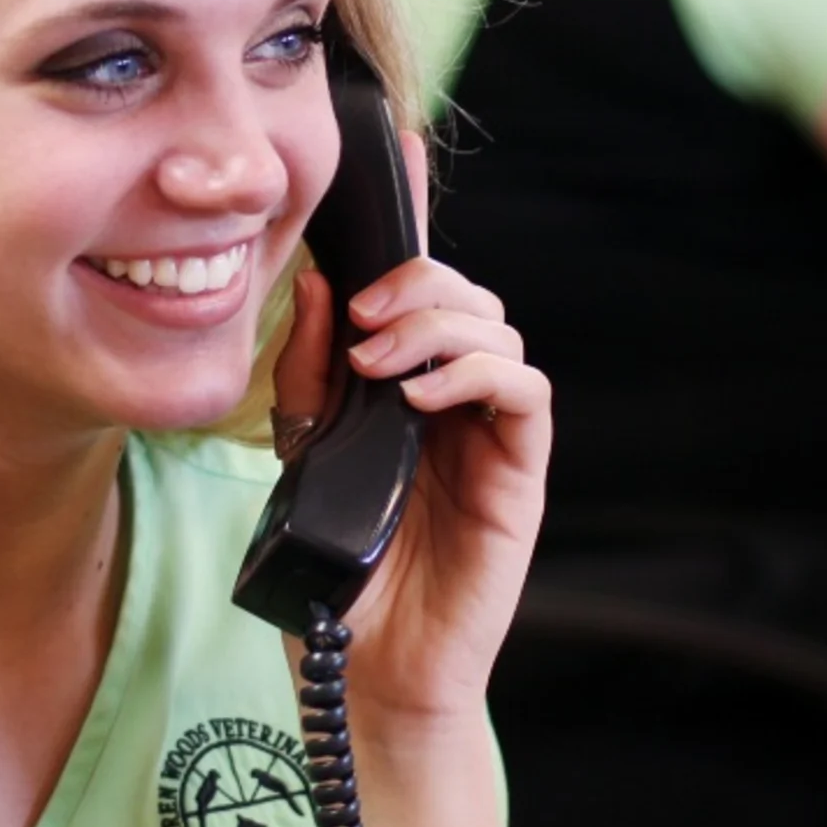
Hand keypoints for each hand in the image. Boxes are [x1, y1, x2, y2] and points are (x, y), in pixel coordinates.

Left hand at [270, 130, 551, 729]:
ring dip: (440, 324)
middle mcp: (453, 398)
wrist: (363, 670)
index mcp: (403, 384)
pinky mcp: (519, 473)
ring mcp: (490, 433)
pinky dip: (479, 373)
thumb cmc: (339, 572)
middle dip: (416, 281)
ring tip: (379, 361)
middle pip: (465, 294)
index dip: (413, 221)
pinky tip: (424, 394)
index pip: (417, 289)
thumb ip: (308, 375)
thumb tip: (312, 288)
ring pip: (499, 329)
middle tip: (362, 314)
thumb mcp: (300, 456)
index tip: (396, 157)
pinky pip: (526, 393)